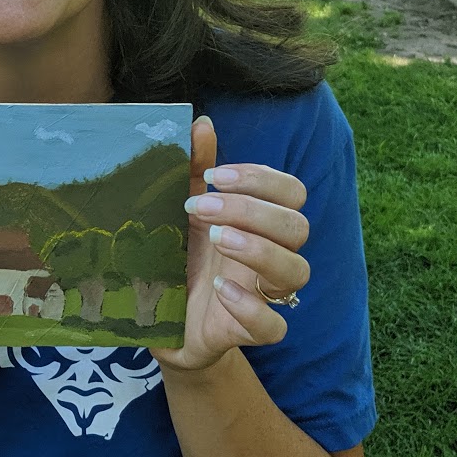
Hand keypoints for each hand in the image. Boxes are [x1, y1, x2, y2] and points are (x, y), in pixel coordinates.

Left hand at [154, 116, 309, 372]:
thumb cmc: (179, 257)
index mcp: (259, 223)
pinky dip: (251, 306)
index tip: (214, 176)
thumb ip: (193, 169)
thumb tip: (202, 124)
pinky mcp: (248, 332)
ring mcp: (264, 295)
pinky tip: (220, 289)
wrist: (158, 319)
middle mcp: (270, 256)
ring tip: (217, 239)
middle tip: (199, 206)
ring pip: (297, 271)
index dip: (261, 179)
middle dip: (251, 210)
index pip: (292, 192)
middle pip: (297, 226)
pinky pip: (273, 326)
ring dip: (259, 249)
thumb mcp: (181, 211)